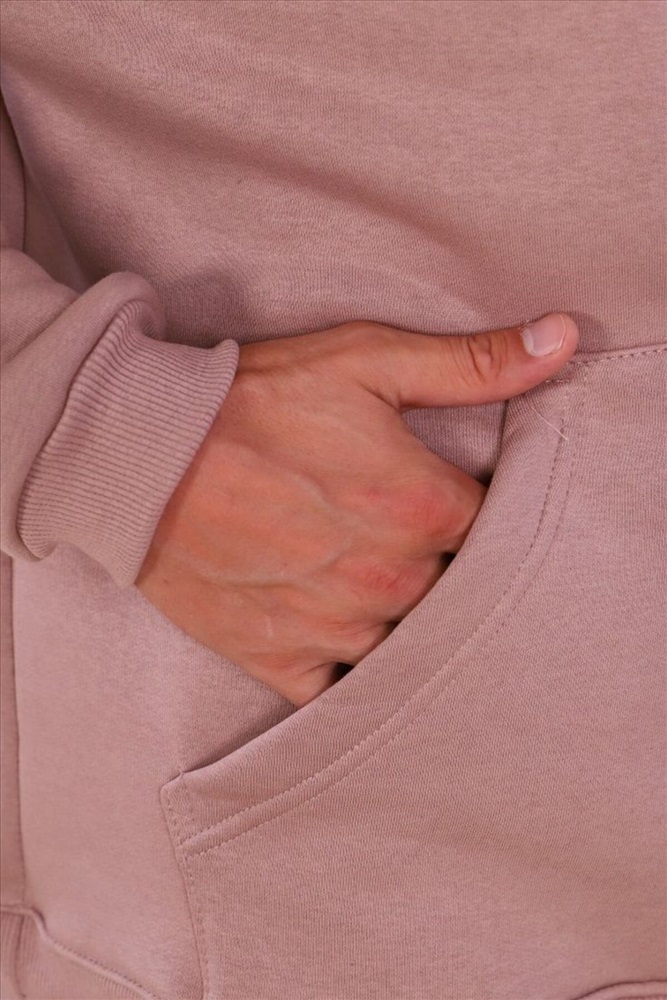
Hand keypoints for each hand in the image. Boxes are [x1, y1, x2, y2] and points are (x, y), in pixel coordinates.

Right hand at [135, 313, 577, 706]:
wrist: (136, 454)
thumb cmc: (251, 401)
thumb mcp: (365, 359)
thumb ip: (470, 363)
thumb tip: (563, 339)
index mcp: (418, 506)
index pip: (490, 526)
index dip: (464, 508)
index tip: (435, 490)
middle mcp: (386, 578)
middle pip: (448, 585)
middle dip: (427, 557)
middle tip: (383, 520)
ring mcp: (334, 626)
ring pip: (401, 635)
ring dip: (386, 606)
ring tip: (347, 561)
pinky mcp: (282, 659)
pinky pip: (340, 685)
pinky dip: (340, 657)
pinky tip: (323, 616)